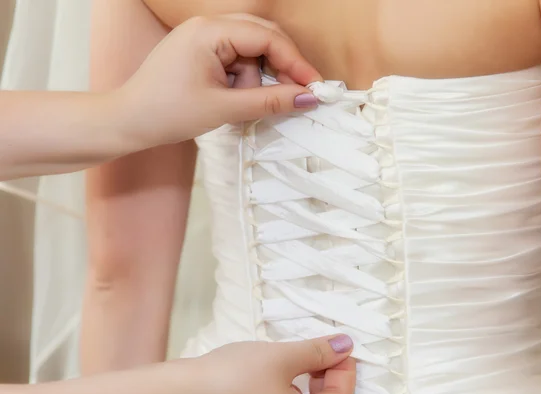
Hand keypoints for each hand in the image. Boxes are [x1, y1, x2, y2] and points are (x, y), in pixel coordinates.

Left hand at [116, 15, 322, 147]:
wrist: (126, 122)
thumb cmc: (166, 113)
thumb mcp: (223, 109)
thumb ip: (268, 102)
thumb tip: (308, 98)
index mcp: (209, 31)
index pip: (267, 38)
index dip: (295, 62)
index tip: (315, 87)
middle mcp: (207, 26)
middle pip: (262, 38)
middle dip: (280, 69)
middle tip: (296, 96)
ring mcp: (202, 37)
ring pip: (250, 52)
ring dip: (255, 79)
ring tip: (241, 105)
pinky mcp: (200, 52)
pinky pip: (235, 60)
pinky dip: (242, 81)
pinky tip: (233, 100)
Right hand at [177, 335, 355, 393]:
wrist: (184, 393)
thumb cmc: (235, 376)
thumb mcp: (283, 356)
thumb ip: (317, 351)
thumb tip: (345, 345)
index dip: (345, 371)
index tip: (343, 346)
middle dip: (328, 375)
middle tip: (325, 347)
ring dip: (310, 381)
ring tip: (304, 354)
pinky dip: (291, 389)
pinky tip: (281, 369)